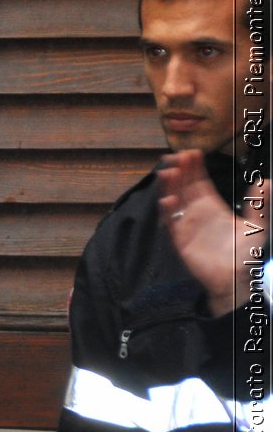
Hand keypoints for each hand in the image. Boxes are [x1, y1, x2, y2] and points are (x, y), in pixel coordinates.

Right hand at [158, 149, 268, 315]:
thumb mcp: (258, 226)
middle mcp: (196, 212)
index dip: (195, 167)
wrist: (236, 278)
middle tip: (176, 156)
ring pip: (174, 200)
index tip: (192, 153)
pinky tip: (169, 199)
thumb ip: (260, 204)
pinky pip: (171, 221)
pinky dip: (168, 210)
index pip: (200, 181)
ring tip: (168, 171)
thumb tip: (266, 181)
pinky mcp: (180, 238)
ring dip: (170, 186)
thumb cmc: (246, 253)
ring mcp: (186, 224)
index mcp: (212, 206)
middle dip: (179, 171)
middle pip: (184, 186)